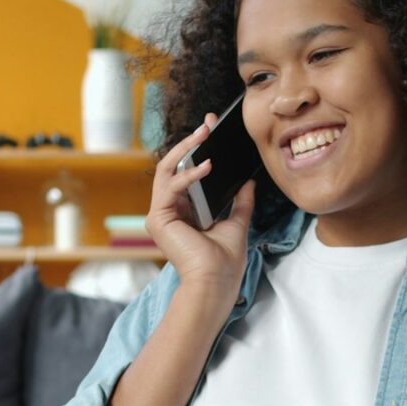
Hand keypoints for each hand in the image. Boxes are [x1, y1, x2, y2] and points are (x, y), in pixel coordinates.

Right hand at [147, 112, 255, 297]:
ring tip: (204, 135)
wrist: (217, 282)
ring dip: (186, 149)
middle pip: (174, 166)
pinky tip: (206, 166)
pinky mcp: (158, 219)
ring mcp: (160, 214)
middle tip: (208, 124)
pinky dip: (187, 174)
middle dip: (191, 142)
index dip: (197, 149)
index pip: (186, 171)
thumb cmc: (225, 261)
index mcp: (185, 211)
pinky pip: (169, 187)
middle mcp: (169, 210)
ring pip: (166, 170)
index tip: (211, 129)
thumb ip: (240, 201)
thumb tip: (248, 181)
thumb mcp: (237, 223)